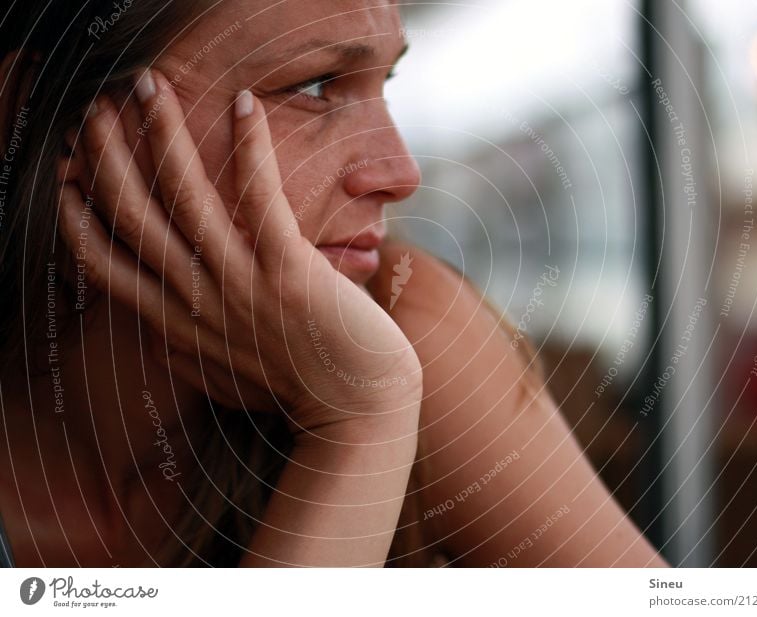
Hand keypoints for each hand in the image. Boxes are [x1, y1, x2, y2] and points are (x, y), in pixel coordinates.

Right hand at [56, 69, 421, 435]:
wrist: (355, 408)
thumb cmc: (293, 386)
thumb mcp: (220, 374)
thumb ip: (184, 348)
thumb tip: (157, 330)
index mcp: (176, 326)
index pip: (103, 265)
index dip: (78, 215)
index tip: (68, 175)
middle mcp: (197, 302)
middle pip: (132, 217)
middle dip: (106, 155)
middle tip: (97, 109)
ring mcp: (241, 285)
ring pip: (184, 196)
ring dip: (162, 133)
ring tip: (150, 87)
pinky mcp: (288, 271)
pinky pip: (259, 196)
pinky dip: (250, 147)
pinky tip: (245, 104)